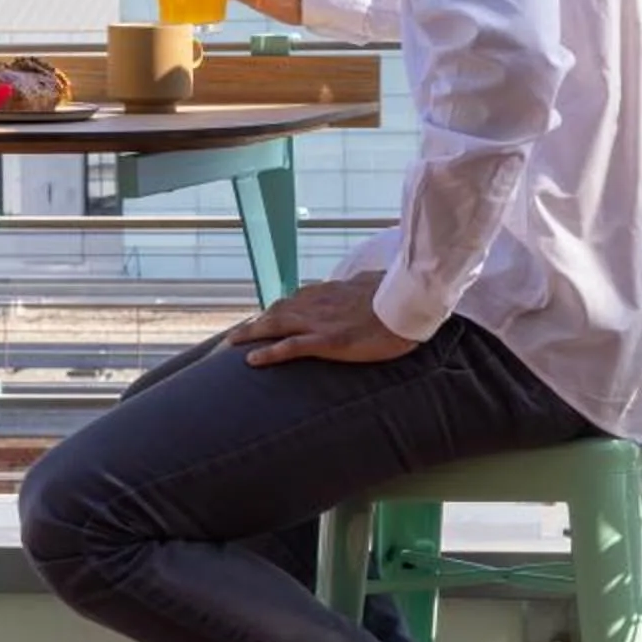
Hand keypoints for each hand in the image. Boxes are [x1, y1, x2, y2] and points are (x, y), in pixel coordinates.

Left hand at [225, 272, 417, 367]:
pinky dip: (268, 353)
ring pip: (275, 325)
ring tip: (231, 344)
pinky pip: (290, 347)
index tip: (264, 319)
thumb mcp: (375, 284)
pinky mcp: (328, 341)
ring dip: (251, 334)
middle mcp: (319, 304)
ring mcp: (321, 322)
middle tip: (233, 337)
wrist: (410, 303)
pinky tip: (251, 361)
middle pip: (277, 311)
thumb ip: (362, 284)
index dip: (276, 310)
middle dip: (253, 323)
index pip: (296, 299)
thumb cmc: (399, 295)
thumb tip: (362, 281)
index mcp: (331, 291)